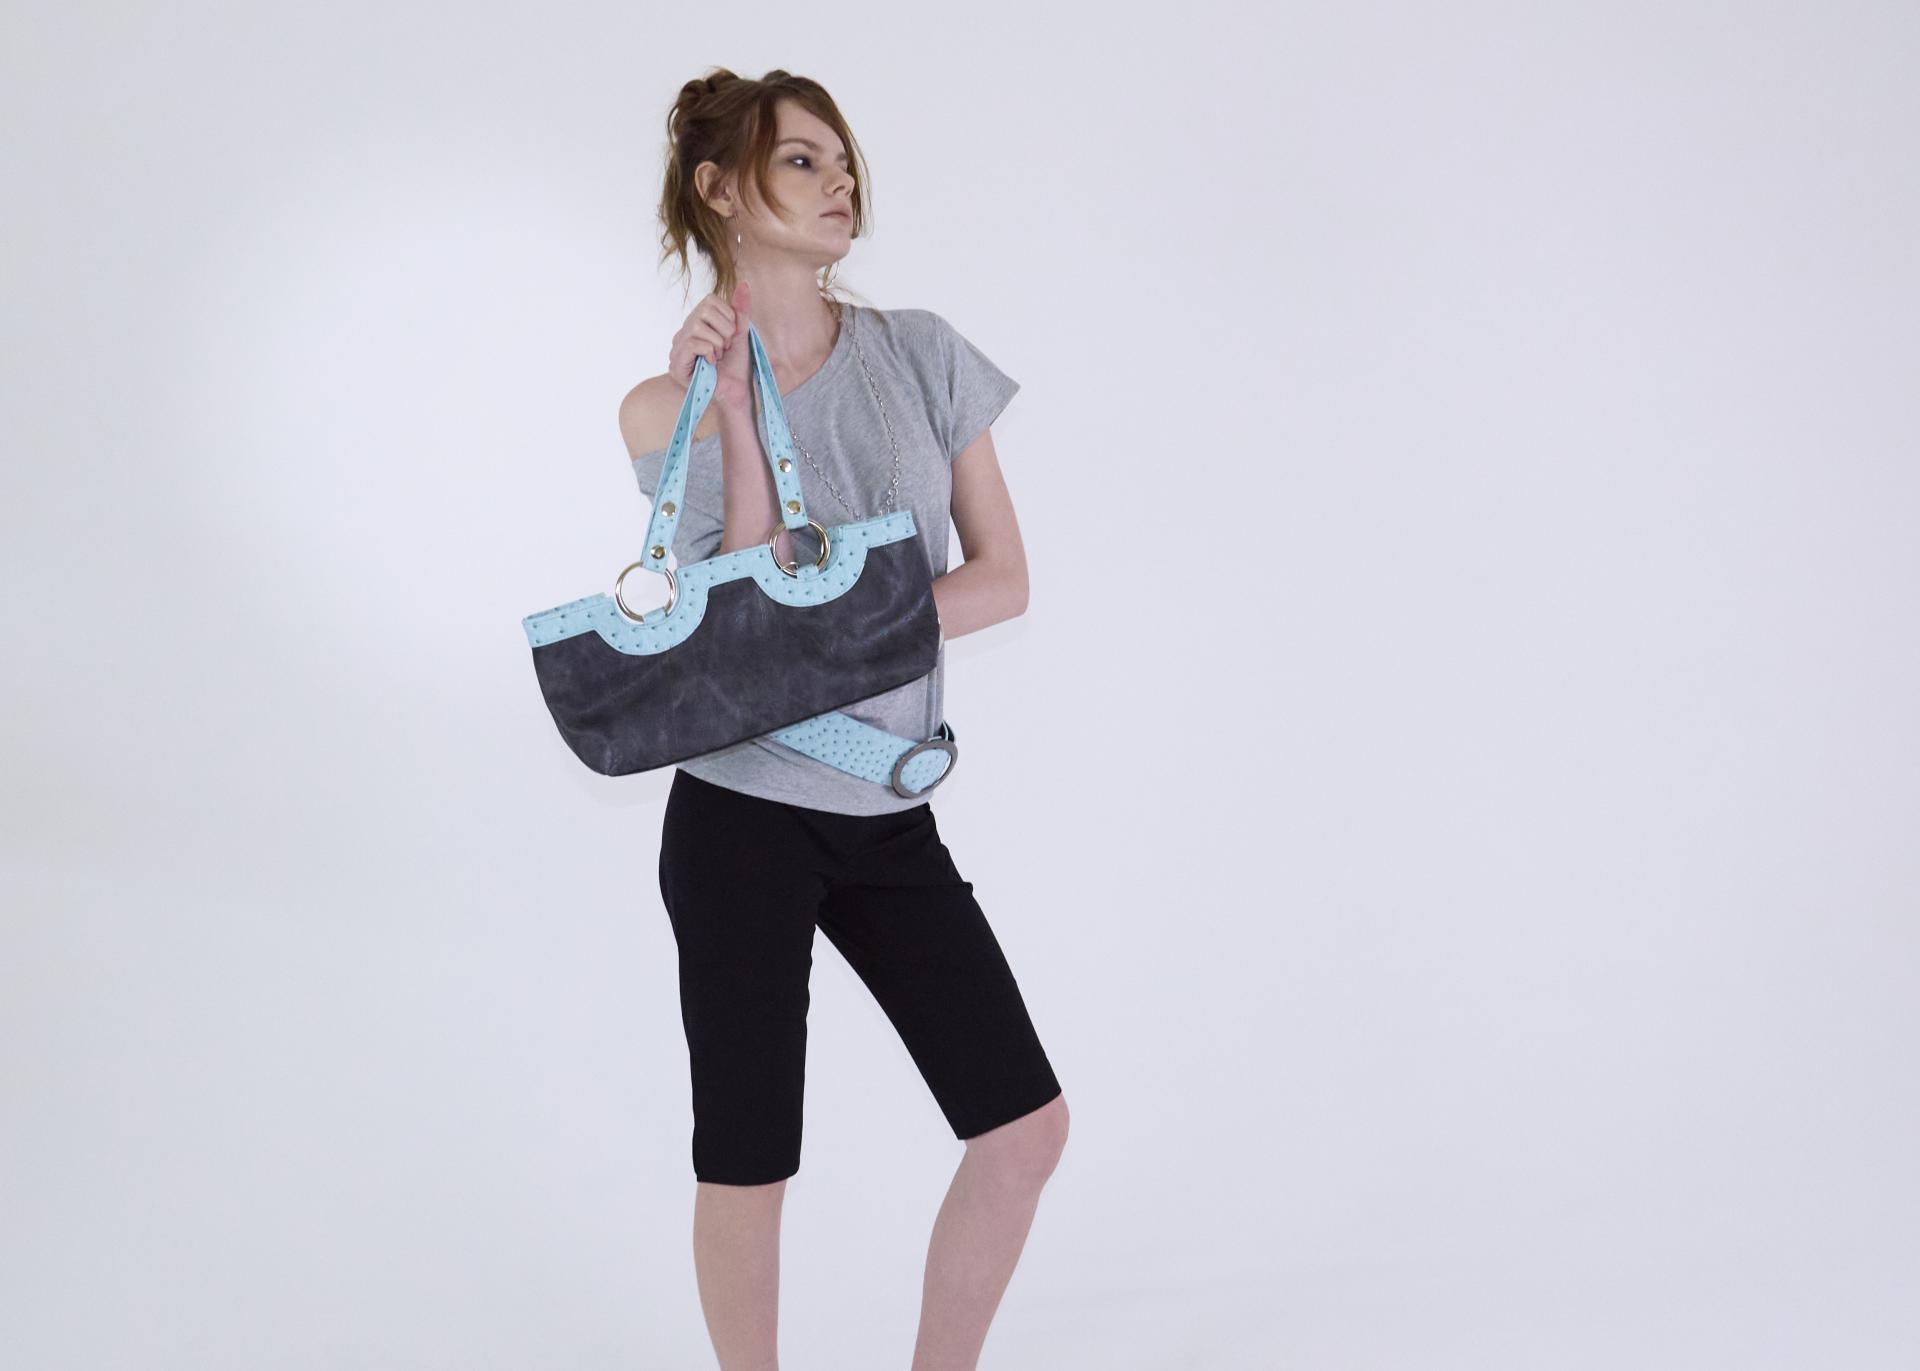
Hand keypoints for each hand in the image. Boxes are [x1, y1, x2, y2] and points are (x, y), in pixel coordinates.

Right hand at [667, 280, 752, 411]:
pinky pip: (692, 343)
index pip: (709, 300)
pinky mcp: (676, 365)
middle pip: (704, 311)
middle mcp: (683, 332)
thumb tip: (745, 283)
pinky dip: (708, 351)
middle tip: (726, 347)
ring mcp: (677, 348)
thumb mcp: (740, 332)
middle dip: (724, 330)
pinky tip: (711, 363)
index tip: (731, 335)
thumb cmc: (737, 364)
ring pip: (697, 327)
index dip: (727, 316)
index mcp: (696, 322)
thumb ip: (741, 309)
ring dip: (717, 343)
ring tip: (719, 356)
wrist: (737, 391)